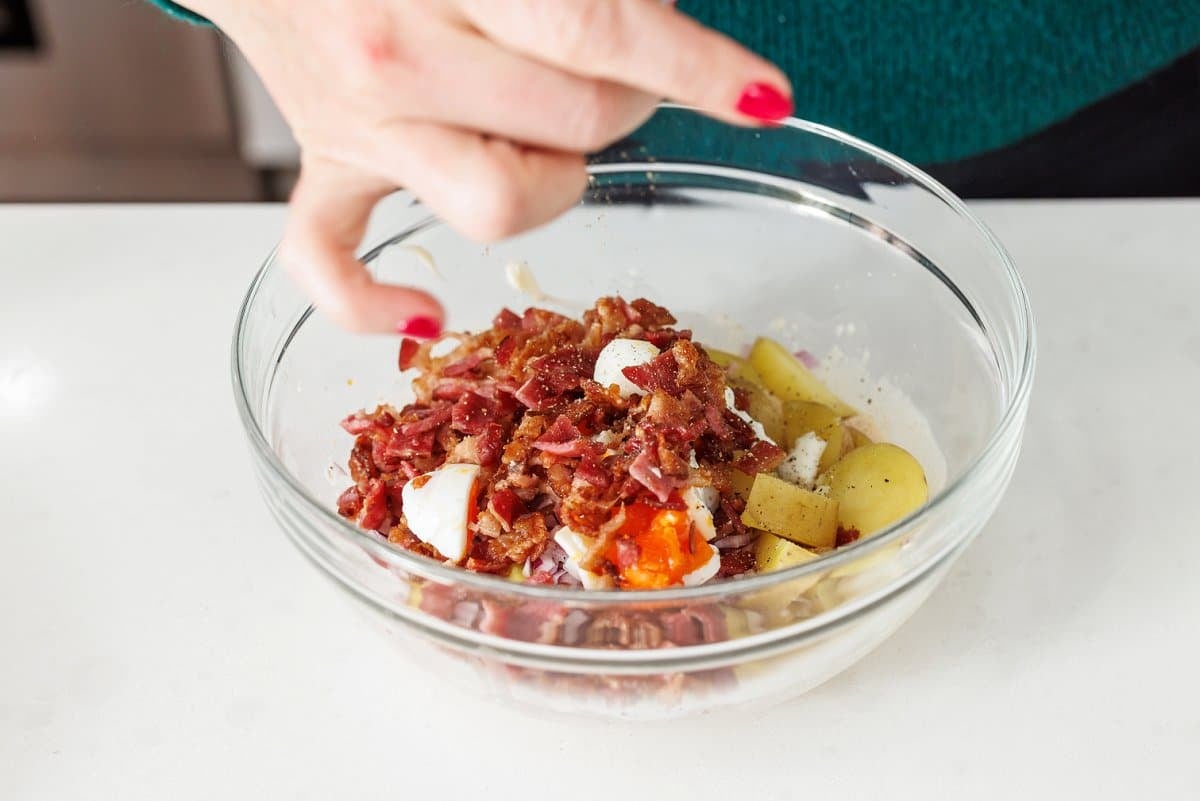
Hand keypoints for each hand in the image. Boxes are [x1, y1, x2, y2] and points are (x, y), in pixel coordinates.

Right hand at [188, 0, 791, 333]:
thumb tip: (669, 8)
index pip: (598, 32)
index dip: (696, 69)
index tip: (762, 97)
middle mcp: (397, 54)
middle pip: (574, 121)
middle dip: (633, 99)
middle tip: (623, 67)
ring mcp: (359, 124)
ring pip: (495, 205)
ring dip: (556, 179)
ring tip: (549, 130)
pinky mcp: (325, 165)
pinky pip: (326, 264)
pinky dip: (370, 304)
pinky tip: (425, 312)